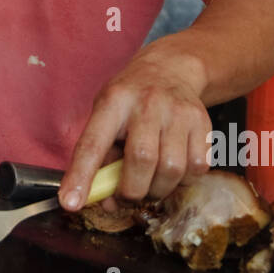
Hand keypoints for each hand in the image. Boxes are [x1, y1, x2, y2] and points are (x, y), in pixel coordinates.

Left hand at [59, 45, 211, 209]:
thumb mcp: (106, 114)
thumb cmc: (130, 100)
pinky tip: (174, 168)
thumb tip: (104, 199)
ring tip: (151, 182)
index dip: (81, 176)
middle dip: (131, 191)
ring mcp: (178, 111)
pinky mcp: (203, 122)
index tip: (70, 203)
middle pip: (141, 160)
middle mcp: (147, 103)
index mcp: (114, 101)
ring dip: (158, 190)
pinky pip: (197, 169)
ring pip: (172, 170)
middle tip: (127, 196)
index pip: (93, 143)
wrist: (170, 69)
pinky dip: (183, 181)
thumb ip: (101, 154)